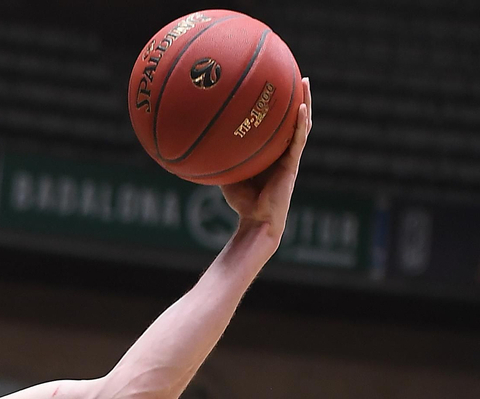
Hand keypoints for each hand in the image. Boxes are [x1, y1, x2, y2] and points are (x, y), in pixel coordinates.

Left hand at [221, 77, 311, 239]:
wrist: (256, 220)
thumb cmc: (241, 201)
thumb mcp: (227, 173)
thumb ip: (220, 156)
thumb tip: (197, 140)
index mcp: (271, 150)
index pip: (276, 123)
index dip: (277, 105)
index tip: (273, 83)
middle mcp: (283, 149)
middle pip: (292, 117)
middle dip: (295, 96)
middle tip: (294, 74)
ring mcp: (290, 155)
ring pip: (301, 123)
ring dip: (304, 102)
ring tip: (304, 82)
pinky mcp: (293, 163)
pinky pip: (299, 139)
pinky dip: (301, 122)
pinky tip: (300, 107)